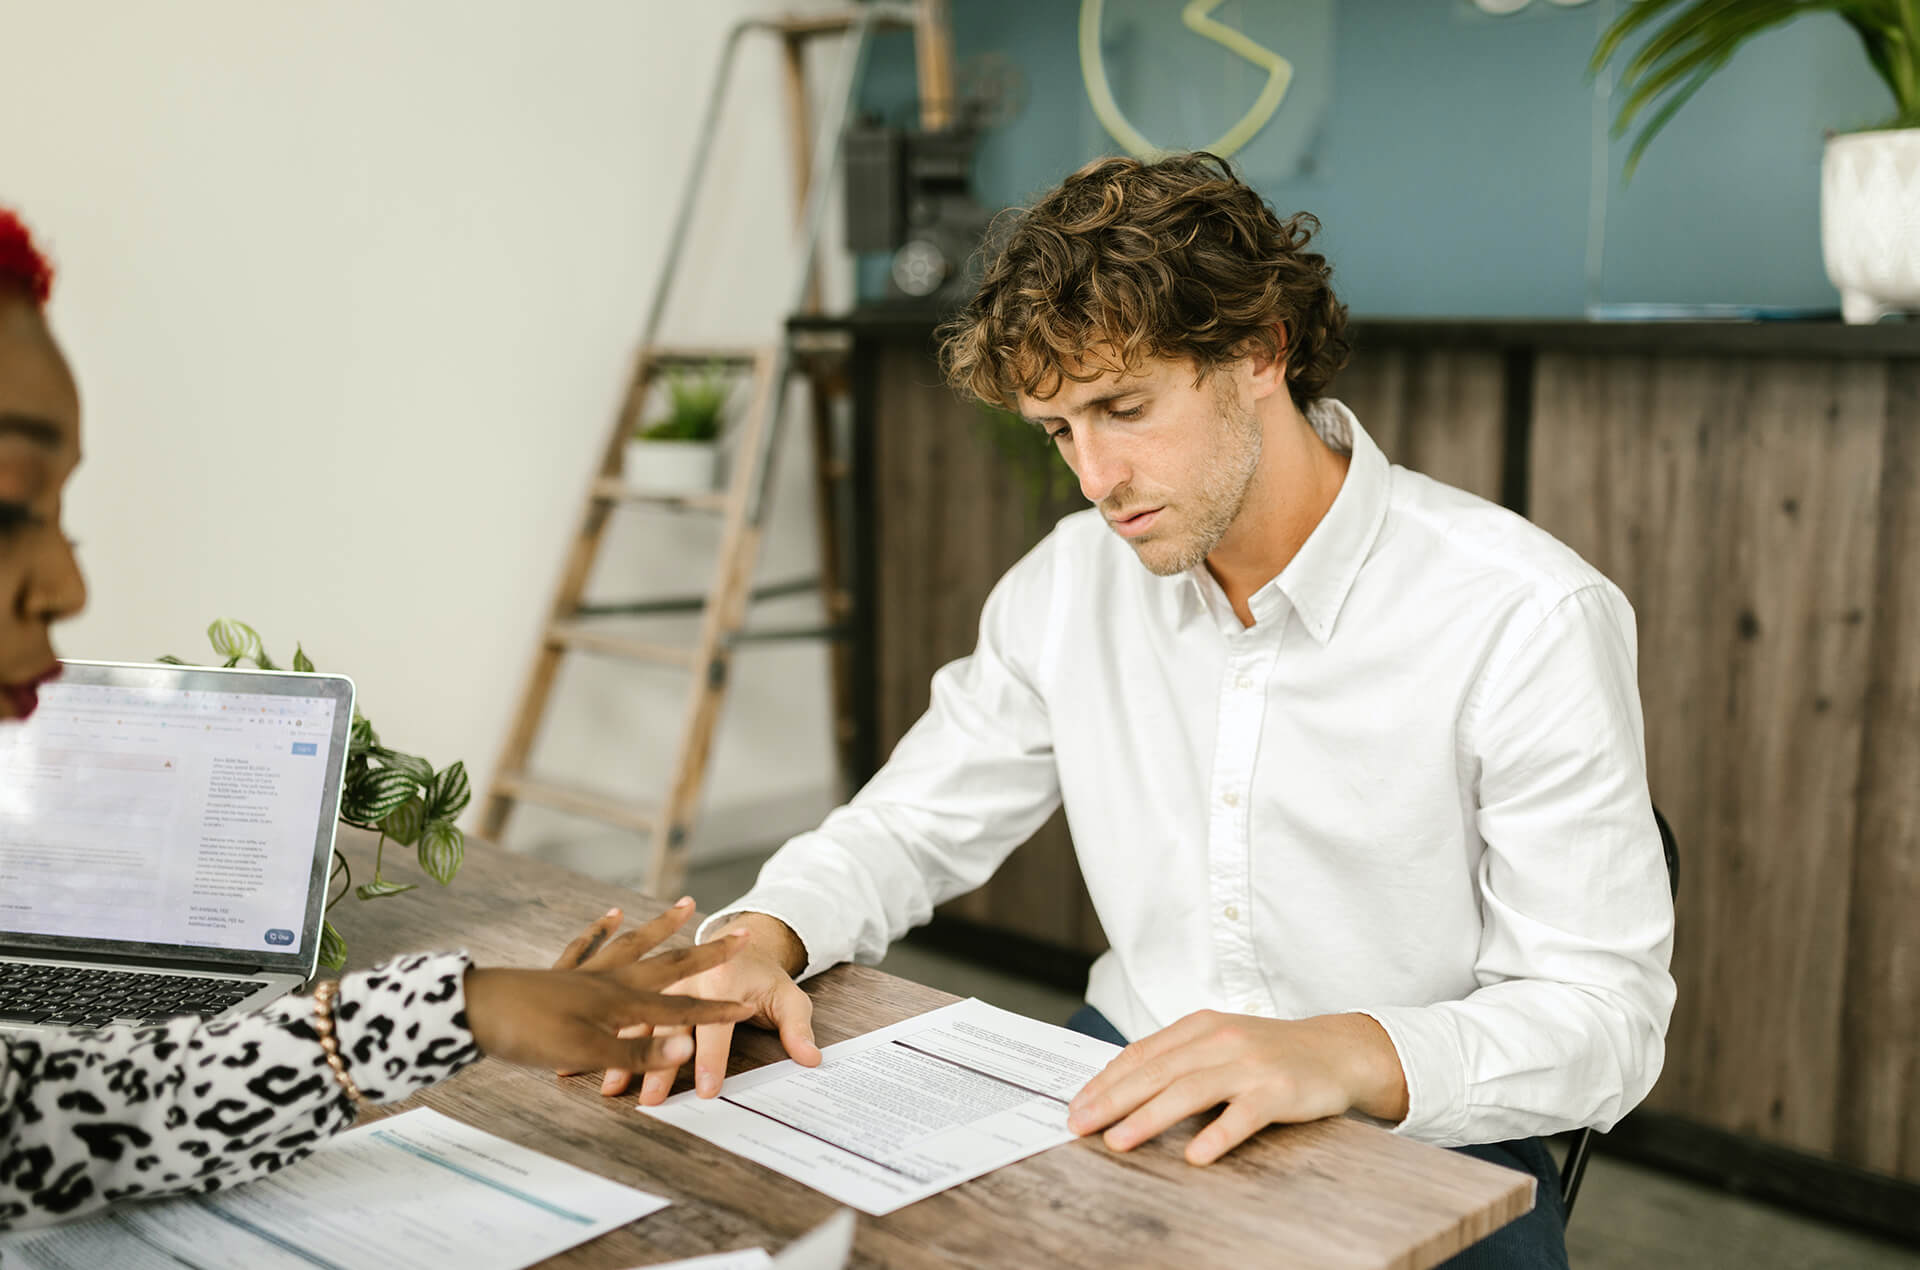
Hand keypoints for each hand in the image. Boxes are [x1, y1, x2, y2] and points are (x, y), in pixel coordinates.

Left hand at [462, 904, 753, 1072]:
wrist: (471, 1011)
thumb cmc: (527, 1035)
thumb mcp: (586, 1051)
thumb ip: (638, 1048)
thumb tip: (688, 1046)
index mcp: (620, 1002)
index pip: (680, 1009)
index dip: (715, 1011)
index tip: (748, 1006)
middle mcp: (609, 981)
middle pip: (668, 965)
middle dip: (706, 953)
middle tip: (739, 932)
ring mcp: (584, 974)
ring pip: (632, 946)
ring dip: (661, 928)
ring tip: (684, 905)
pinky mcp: (559, 975)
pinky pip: (586, 946)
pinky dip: (601, 930)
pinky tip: (610, 917)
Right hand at [601, 912, 821, 1104]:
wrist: (739, 940)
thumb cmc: (763, 978)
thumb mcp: (788, 997)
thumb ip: (796, 1028)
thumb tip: (811, 1059)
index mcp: (722, 981)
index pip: (717, 1028)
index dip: (713, 1061)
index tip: (707, 1091)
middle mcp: (687, 982)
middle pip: (672, 1029)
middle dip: (660, 1066)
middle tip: (651, 1100)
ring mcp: (662, 984)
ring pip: (640, 1023)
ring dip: (624, 1056)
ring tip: (611, 1088)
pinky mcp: (644, 990)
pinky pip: (620, 1016)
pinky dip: (602, 1041)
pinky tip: (582, 1065)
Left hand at [1064, 1010, 1408, 1164]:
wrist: (1337, 1050)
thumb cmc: (1269, 1052)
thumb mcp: (1220, 1042)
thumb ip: (1178, 1058)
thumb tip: (1121, 1086)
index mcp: (1200, 1026)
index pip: (1142, 1054)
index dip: (1106, 1080)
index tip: (1076, 1104)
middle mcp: (1220, 1040)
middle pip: (1156, 1072)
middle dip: (1112, 1099)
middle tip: (1079, 1124)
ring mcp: (1250, 1065)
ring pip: (1189, 1091)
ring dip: (1148, 1117)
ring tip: (1118, 1141)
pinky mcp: (1279, 1091)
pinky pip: (1244, 1115)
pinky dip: (1218, 1135)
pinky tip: (1195, 1155)